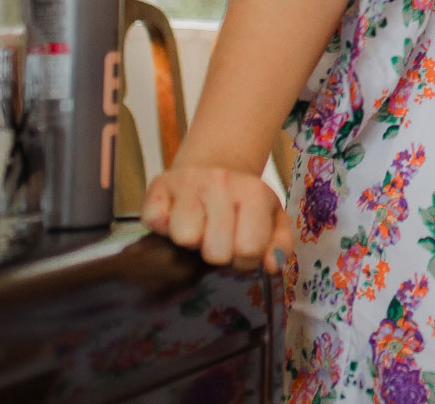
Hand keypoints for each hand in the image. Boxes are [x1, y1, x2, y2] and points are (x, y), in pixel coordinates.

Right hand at [141, 164, 292, 274]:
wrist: (212, 169)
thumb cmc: (242, 203)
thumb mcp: (272, 219)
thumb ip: (280, 244)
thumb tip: (273, 265)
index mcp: (254, 192)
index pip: (249, 249)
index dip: (244, 259)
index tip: (240, 248)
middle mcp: (221, 182)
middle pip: (215, 251)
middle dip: (217, 253)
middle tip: (217, 238)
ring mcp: (188, 182)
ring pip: (185, 238)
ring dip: (191, 241)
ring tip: (199, 227)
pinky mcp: (157, 187)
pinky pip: (155, 222)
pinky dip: (163, 227)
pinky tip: (176, 218)